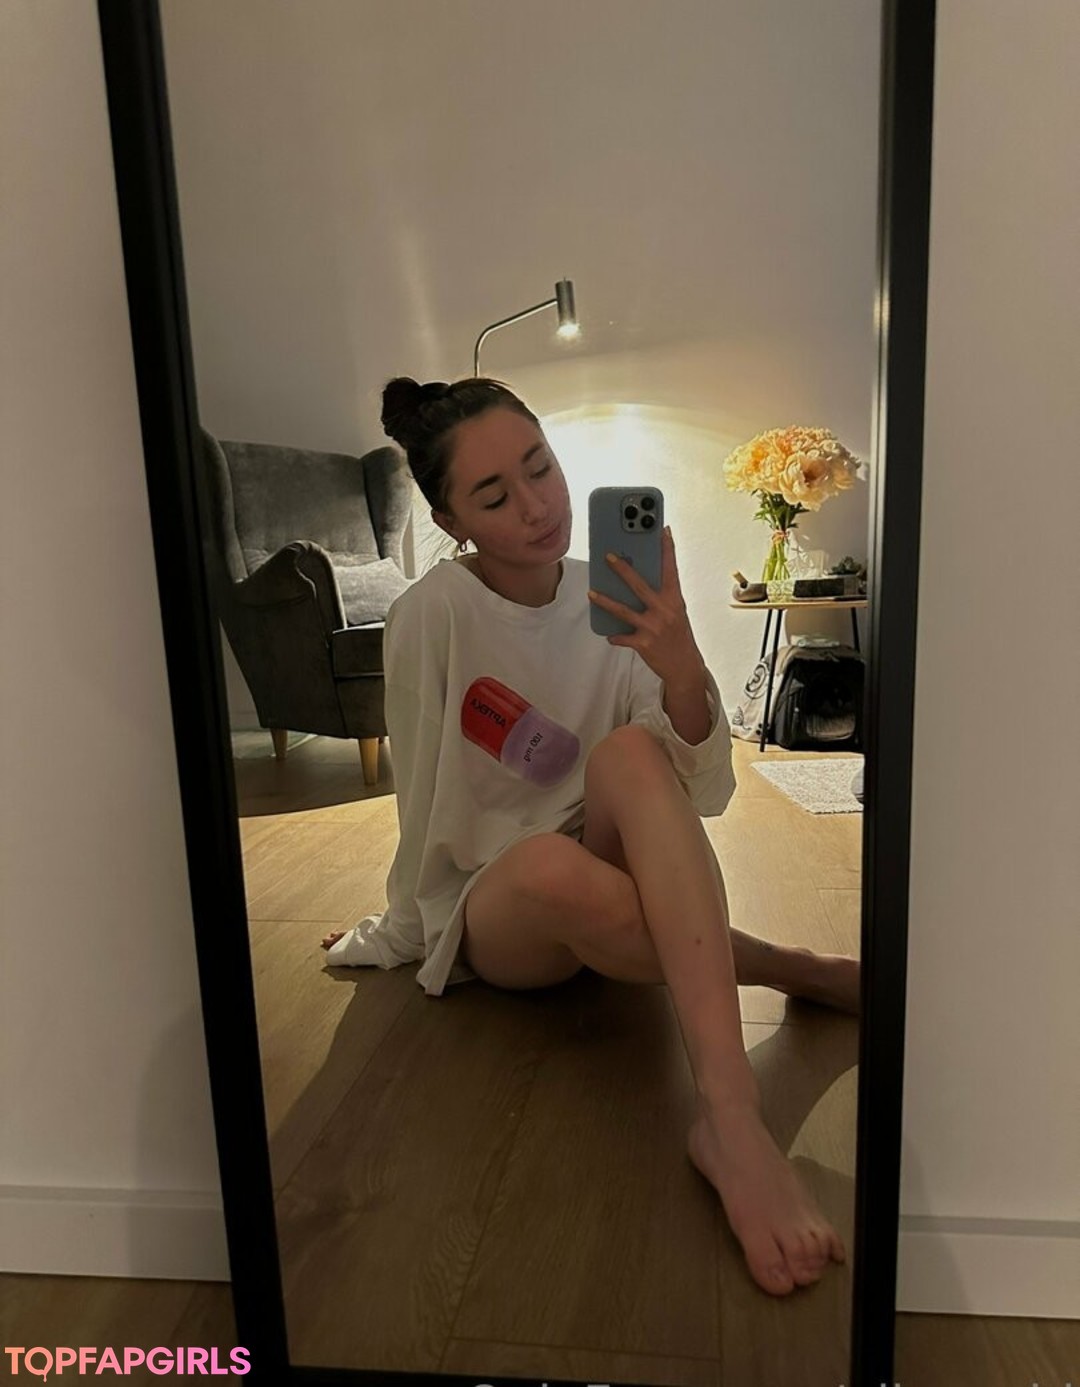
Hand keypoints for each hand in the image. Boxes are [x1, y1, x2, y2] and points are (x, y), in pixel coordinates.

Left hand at [588, 526, 705, 689]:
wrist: (685, 667)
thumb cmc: (679, 637)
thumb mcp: (676, 613)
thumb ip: (661, 597)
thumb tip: (637, 583)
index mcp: (675, 600)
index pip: (671, 569)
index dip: (668, 549)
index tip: (663, 530)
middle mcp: (664, 611)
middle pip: (639, 585)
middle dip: (623, 569)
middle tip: (608, 556)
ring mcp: (653, 627)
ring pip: (623, 610)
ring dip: (605, 601)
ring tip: (591, 592)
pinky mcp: (643, 643)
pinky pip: (622, 637)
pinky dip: (615, 636)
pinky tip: (609, 635)